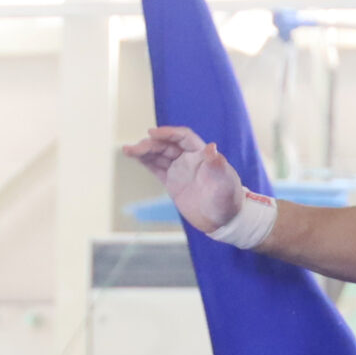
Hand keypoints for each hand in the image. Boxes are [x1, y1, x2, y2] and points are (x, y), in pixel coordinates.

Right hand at [121, 126, 247, 235]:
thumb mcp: (225, 182)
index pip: (183, 137)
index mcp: (202, 155)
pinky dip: (145, 161)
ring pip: (158, 155)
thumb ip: (218, 165)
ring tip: (127, 150)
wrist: (223, 221)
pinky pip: (156, 168)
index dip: (168, 133)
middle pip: (167, 145)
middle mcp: (189, 159)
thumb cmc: (228, 200)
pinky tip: (133, 156)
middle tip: (135, 148)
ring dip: (143, 151)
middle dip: (151, 144)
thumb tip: (212, 147)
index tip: (153, 133)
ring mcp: (179, 170)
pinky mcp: (172, 182)